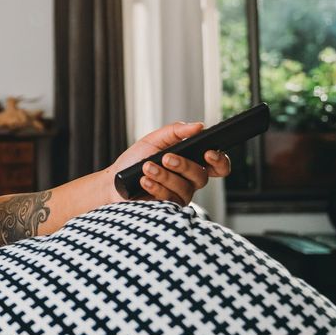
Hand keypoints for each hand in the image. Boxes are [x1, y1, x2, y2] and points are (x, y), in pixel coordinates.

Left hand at [104, 122, 231, 204]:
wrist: (115, 180)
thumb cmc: (135, 161)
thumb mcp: (154, 140)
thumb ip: (175, 131)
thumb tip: (198, 126)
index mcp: (191, 163)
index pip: (218, 166)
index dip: (220, 161)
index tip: (208, 153)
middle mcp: (189, 181)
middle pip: (201, 176)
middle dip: (184, 165)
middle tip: (166, 157)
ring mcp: (179, 196)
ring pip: (184, 188)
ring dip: (164, 175)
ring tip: (147, 167)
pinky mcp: (168, 208)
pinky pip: (169, 199)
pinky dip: (156, 187)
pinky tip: (144, 180)